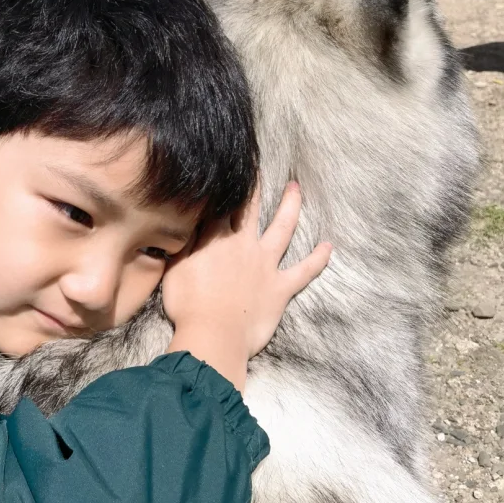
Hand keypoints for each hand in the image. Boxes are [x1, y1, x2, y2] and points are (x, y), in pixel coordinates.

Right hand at [162, 183, 330, 391]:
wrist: (213, 335)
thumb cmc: (187, 305)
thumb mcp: (175, 269)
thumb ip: (183, 244)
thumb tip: (186, 223)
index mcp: (216, 240)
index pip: (221, 205)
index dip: (226, 185)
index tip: (230, 167)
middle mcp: (244, 245)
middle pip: (252, 208)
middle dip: (256, 186)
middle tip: (260, 166)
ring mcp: (266, 265)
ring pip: (283, 228)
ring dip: (291, 207)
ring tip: (296, 189)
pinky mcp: (281, 288)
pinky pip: (304, 271)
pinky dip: (318, 259)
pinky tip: (329, 246)